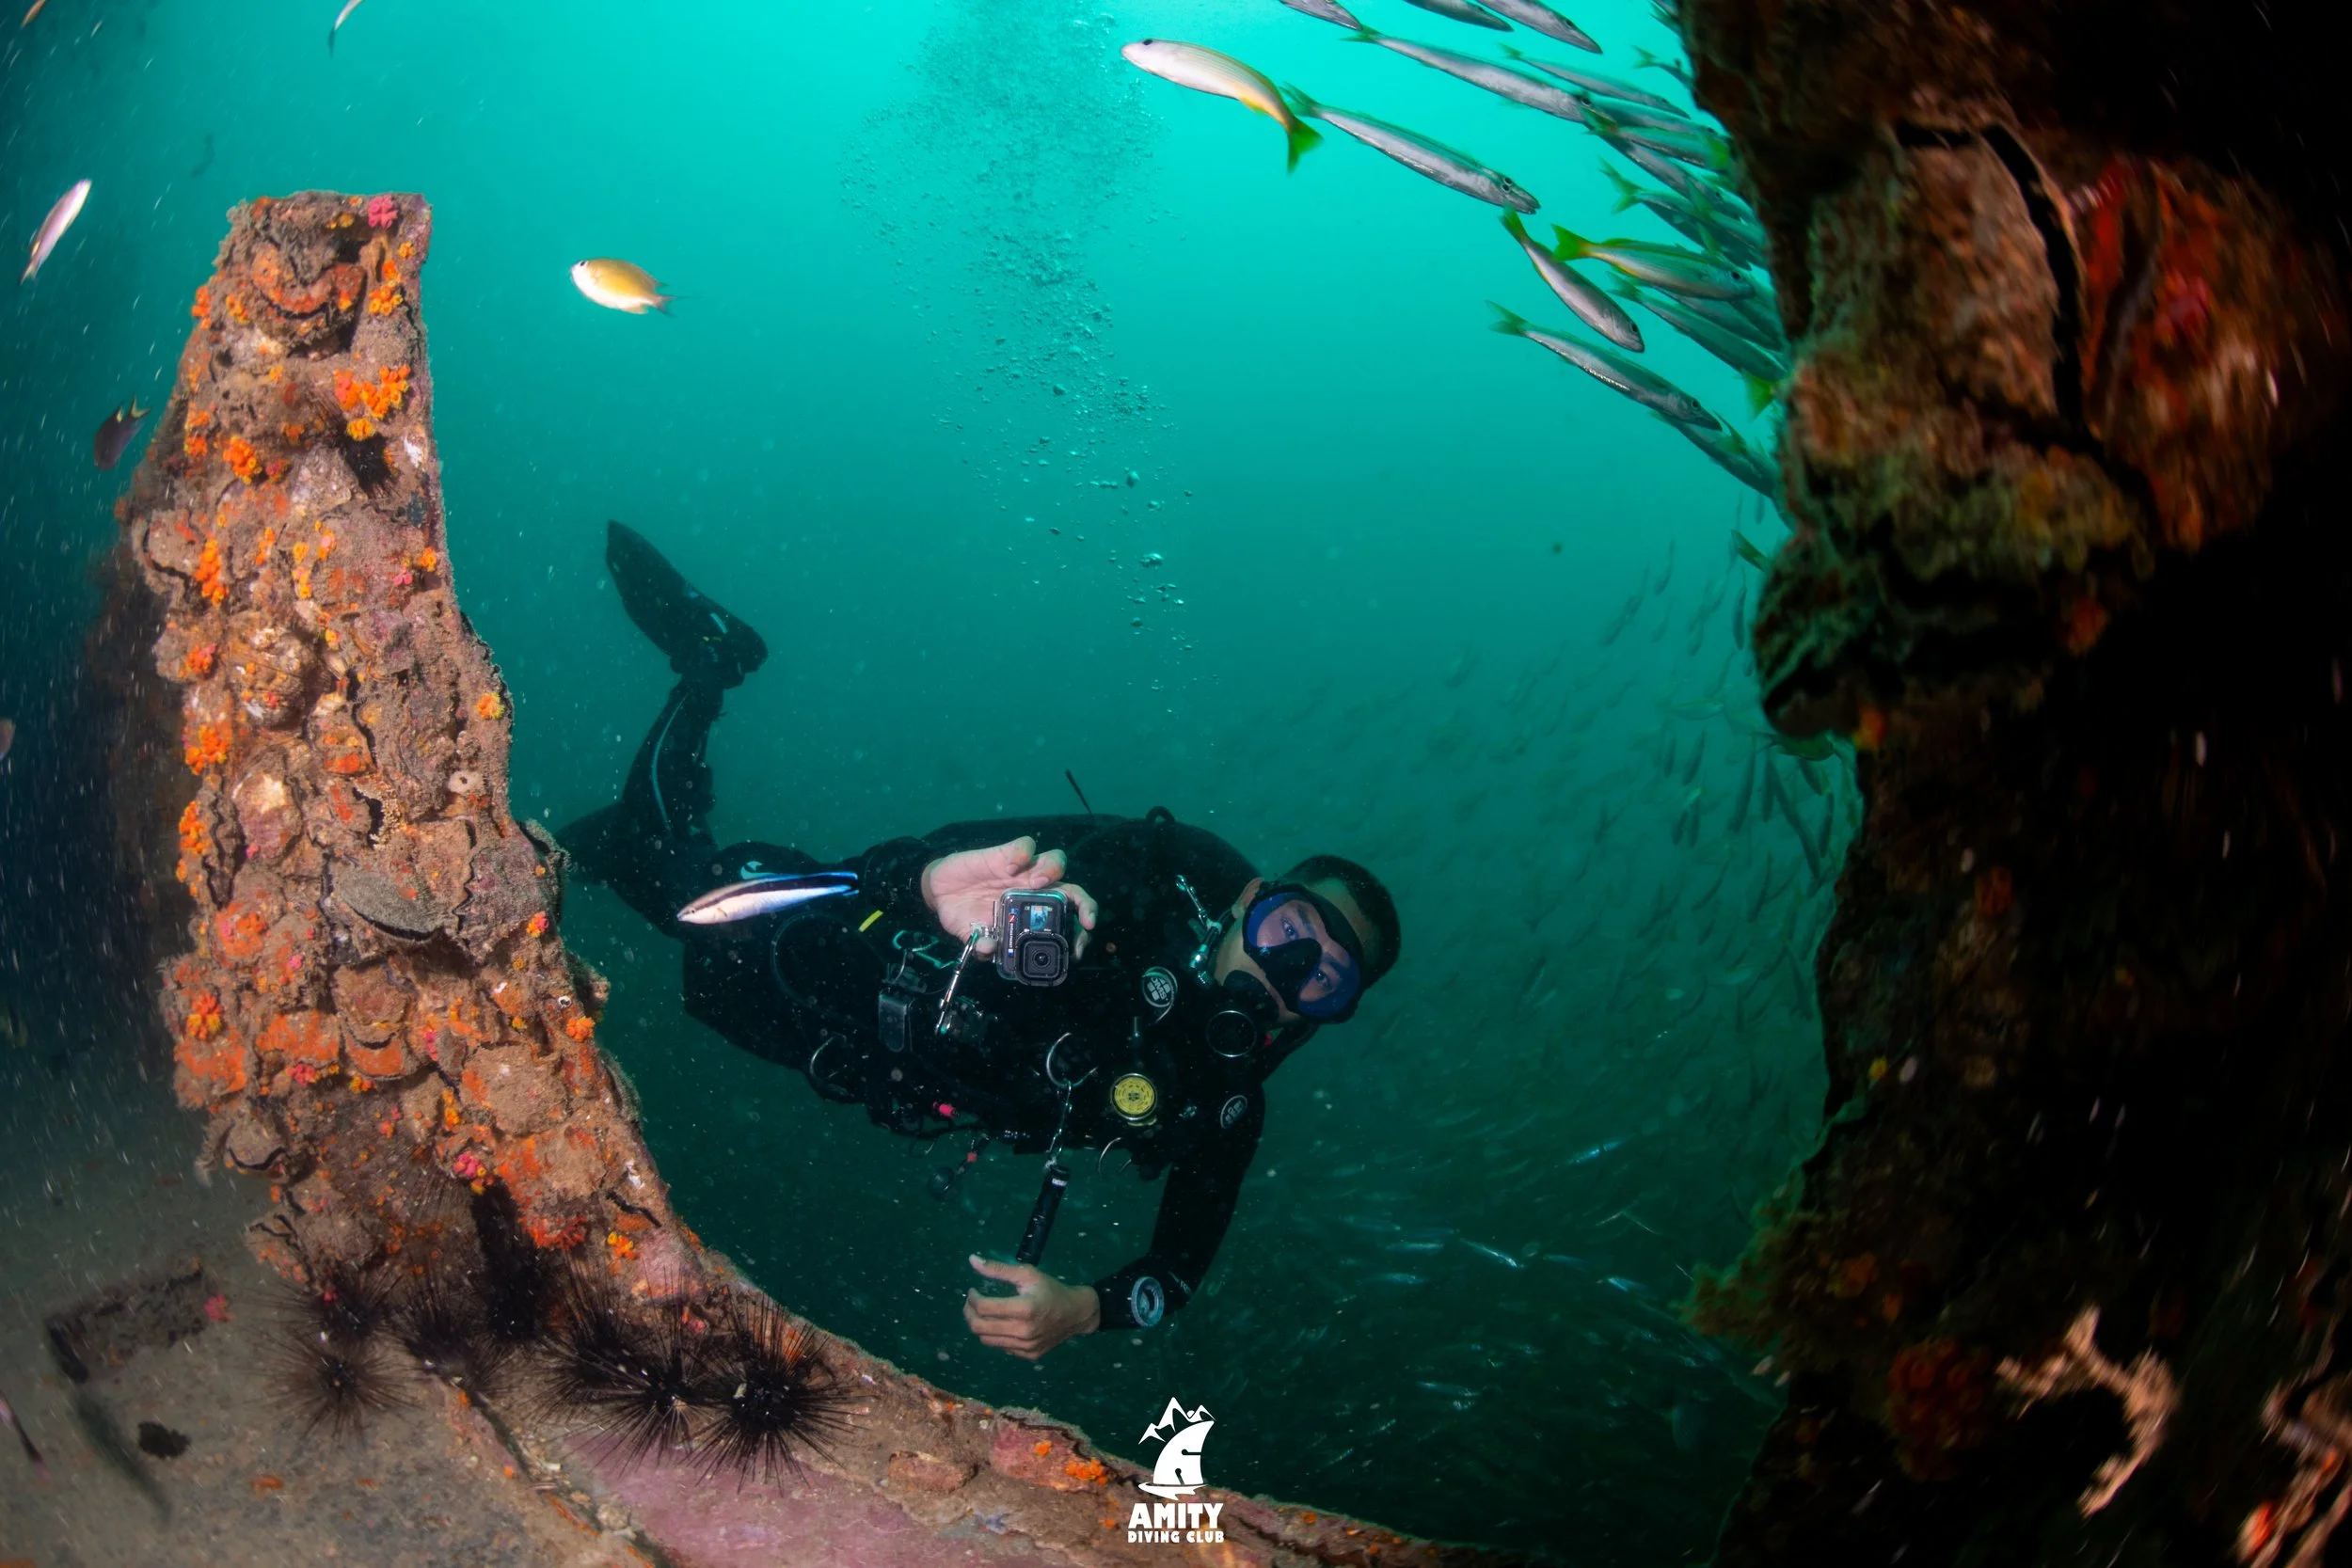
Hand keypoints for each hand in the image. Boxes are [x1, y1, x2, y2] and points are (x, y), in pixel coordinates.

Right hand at [920, 836, 1098, 956]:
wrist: (940, 892)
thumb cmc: (964, 915)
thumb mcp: (972, 934)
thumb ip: (981, 944)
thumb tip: (988, 949)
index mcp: (1034, 913)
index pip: (1069, 917)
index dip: (1080, 926)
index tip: (1084, 937)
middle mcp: (1035, 892)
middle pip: (1073, 890)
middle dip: (1084, 903)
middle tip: (1082, 919)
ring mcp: (1024, 871)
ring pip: (1056, 861)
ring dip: (1052, 871)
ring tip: (1036, 883)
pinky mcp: (1007, 853)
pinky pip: (1025, 845)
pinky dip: (1022, 854)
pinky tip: (1008, 868)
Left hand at [963, 1255, 1100, 1358]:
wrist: (1076, 1314)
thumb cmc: (1051, 1289)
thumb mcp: (1027, 1274)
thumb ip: (999, 1268)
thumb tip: (972, 1260)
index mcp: (1024, 1308)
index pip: (983, 1308)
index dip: (971, 1299)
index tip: (973, 1291)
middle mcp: (1023, 1331)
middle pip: (979, 1328)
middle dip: (968, 1313)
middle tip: (971, 1303)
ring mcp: (1025, 1346)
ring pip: (986, 1340)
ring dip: (979, 1325)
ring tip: (984, 1313)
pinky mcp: (1028, 1355)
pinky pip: (1001, 1347)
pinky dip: (995, 1335)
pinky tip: (1002, 1324)